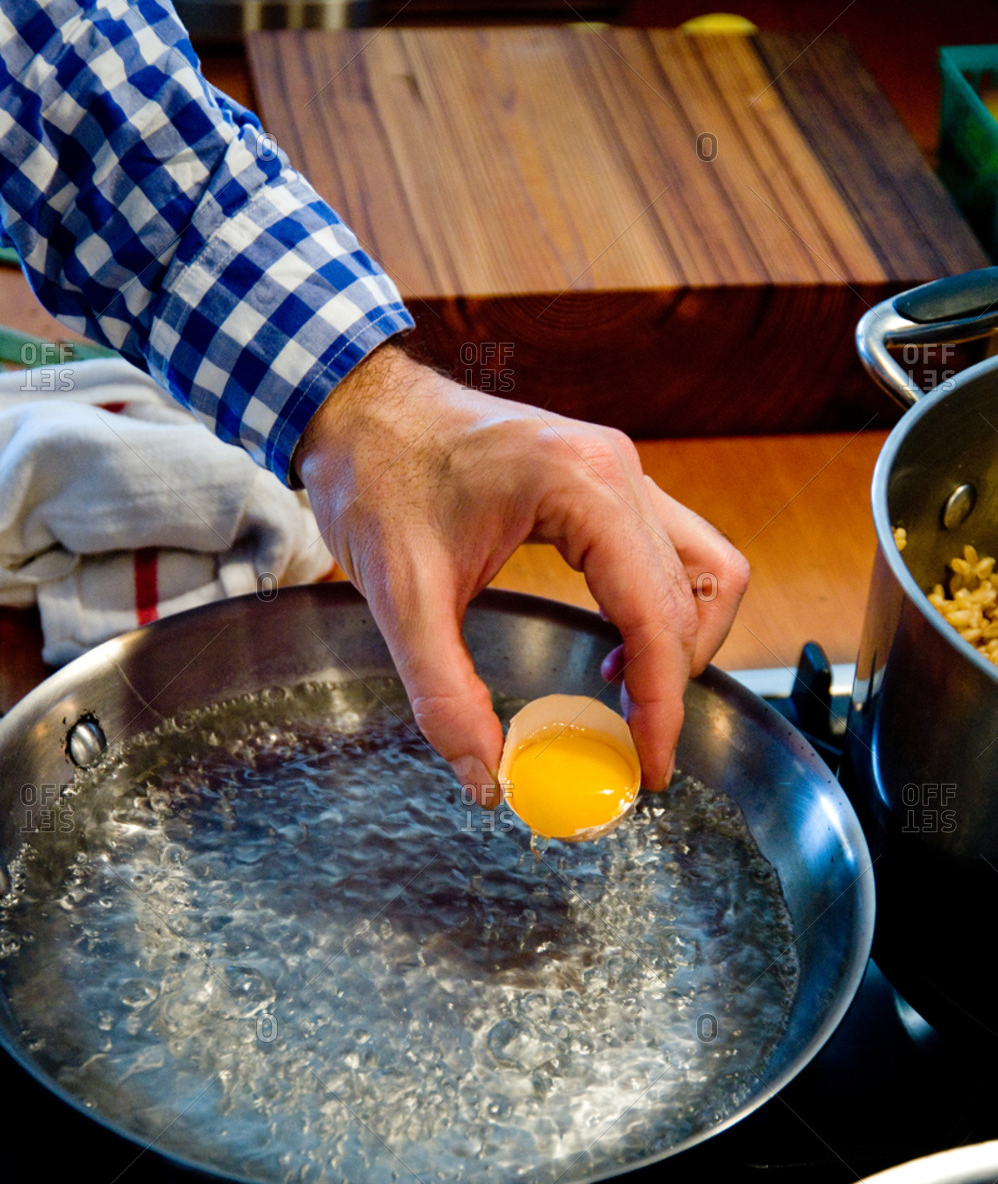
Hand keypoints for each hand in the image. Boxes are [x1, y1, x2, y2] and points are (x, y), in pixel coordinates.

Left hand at [294, 342, 748, 801]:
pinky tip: (612, 648)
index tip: (648, 766)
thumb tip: (486, 776)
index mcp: (581, 486)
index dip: (662, 703)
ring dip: (681, 638)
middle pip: (698, 592)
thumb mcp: (400, 597)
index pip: (658, 614)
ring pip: (702, 566)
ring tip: (628, 696)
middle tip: (635, 744)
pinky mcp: (605, 476)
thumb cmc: (375, 477)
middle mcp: (617, 469)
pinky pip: (669, 549)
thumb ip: (444, 693)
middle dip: (674, 678)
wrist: (357, 407)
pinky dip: (660, 607)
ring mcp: (617, 468)